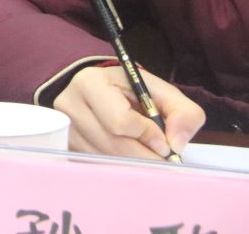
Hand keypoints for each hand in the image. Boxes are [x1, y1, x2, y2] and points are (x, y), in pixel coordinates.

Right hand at [53, 65, 205, 159]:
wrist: (101, 90)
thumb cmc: (133, 91)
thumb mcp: (163, 92)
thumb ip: (183, 113)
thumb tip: (176, 145)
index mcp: (90, 83)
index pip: (120, 121)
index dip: (148, 135)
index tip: (164, 142)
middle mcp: (69, 105)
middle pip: (113, 145)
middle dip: (145, 156)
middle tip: (162, 158)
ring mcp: (64, 128)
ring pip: (105, 158)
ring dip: (133, 163)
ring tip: (145, 153)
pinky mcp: (67, 145)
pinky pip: (98, 165)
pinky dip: (119, 165)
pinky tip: (128, 155)